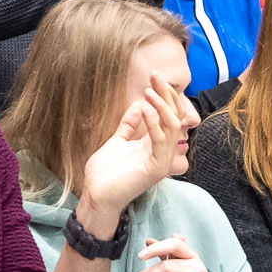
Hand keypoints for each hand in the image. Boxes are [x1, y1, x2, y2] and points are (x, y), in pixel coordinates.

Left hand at [80, 75, 184, 221]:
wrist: (96, 196)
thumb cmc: (106, 173)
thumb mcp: (117, 141)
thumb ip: (129, 125)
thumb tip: (137, 104)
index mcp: (157, 144)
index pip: (170, 114)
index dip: (164, 94)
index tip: (153, 77)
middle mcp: (164, 151)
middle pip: (175, 116)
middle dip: (166, 94)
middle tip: (155, 76)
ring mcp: (162, 160)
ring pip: (173, 126)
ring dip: (161, 105)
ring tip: (148, 90)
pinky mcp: (156, 168)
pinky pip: (161, 140)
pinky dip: (154, 122)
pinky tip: (144, 107)